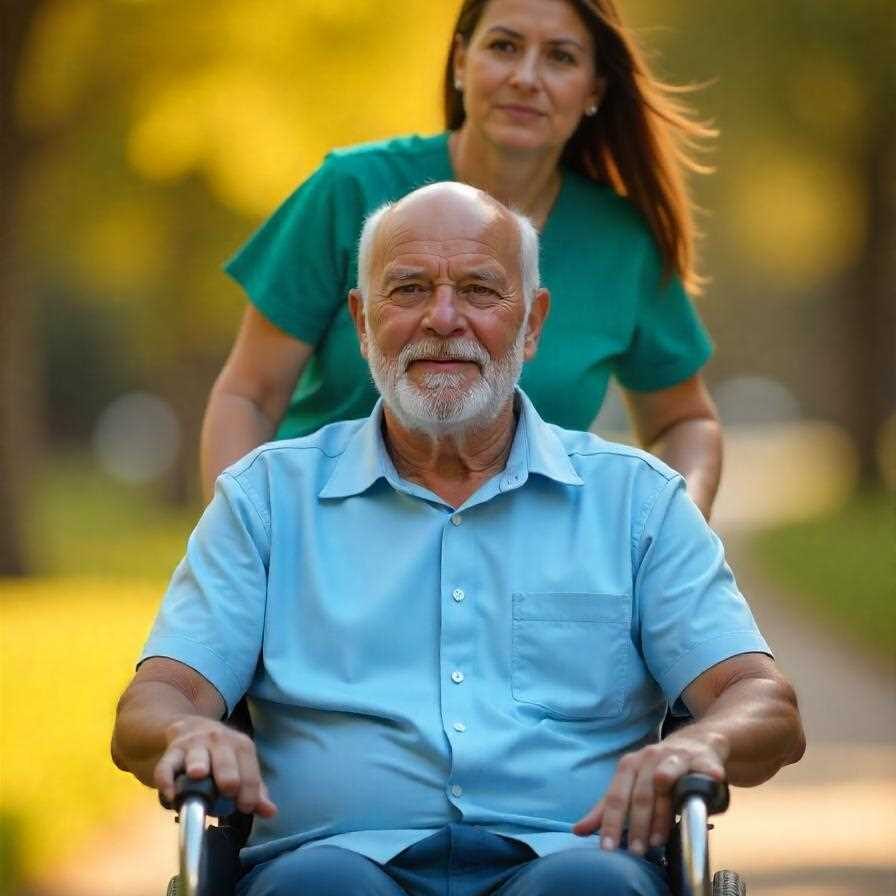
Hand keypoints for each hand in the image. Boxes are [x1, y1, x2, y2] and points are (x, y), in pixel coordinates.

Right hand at [154, 715, 276, 817]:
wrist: (192, 728)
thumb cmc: (222, 756)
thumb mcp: (242, 767)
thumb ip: (255, 791)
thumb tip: (270, 812)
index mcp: (241, 746)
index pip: (249, 770)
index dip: (250, 791)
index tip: (245, 808)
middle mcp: (219, 741)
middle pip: (225, 760)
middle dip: (228, 774)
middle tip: (229, 789)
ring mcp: (194, 745)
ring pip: (196, 756)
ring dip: (198, 764)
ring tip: (198, 775)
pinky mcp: (172, 751)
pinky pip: (167, 766)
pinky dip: (167, 780)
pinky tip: (171, 795)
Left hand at [572, 730, 727, 853]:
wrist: (696, 742)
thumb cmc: (658, 768)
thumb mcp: (630, 784)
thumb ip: (607, 808)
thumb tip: (579, 830)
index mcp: (630, 764)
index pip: (616, 796)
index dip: (611, 822)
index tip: (607, 848)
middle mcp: (651, 757)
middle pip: (641, 793)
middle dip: (637, 824)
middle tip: (636, 850)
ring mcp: (677, 756)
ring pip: (666, 781)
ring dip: (662, 811)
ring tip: (659, 839)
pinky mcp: (703, 758)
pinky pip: (705, 768)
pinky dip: (708, 774)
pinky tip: (713, 780)